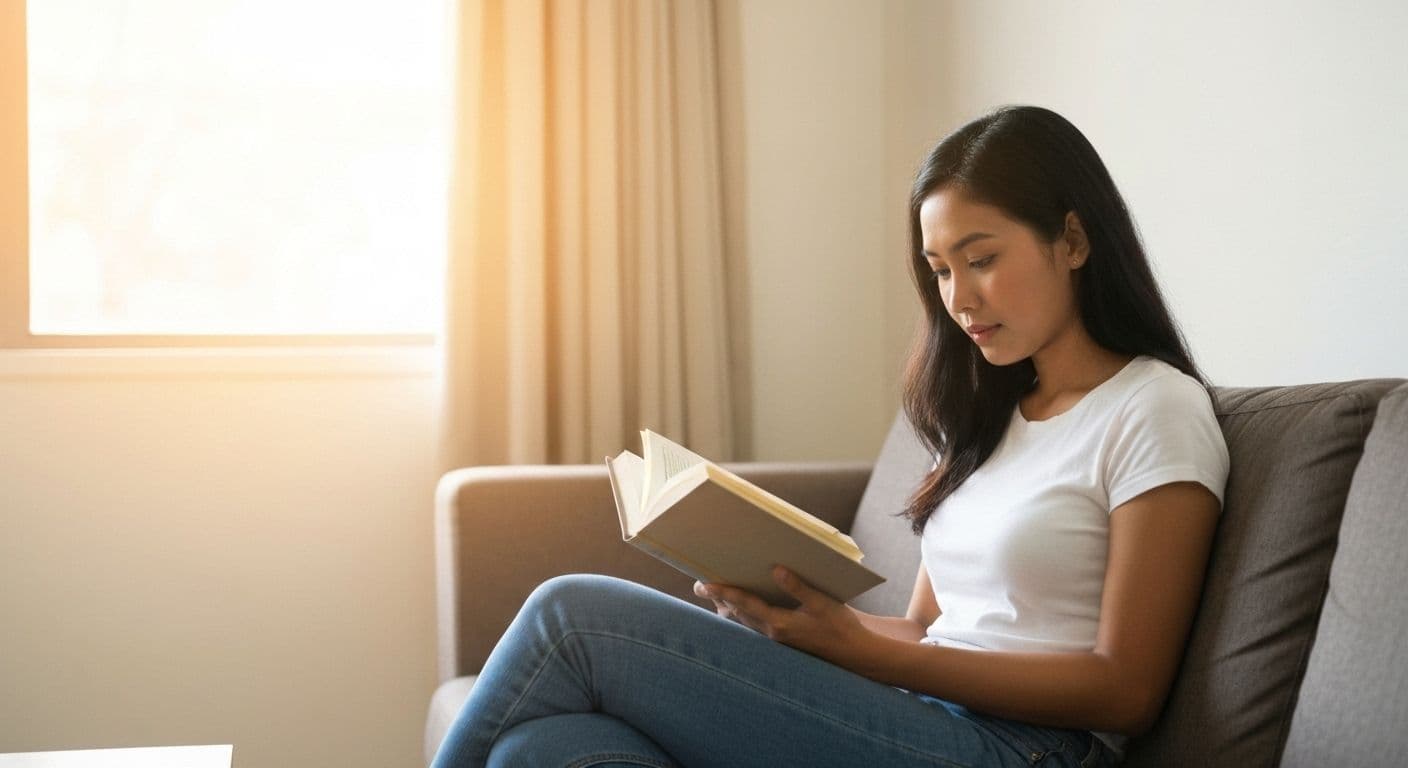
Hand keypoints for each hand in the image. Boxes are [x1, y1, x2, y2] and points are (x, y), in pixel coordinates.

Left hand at [693, 566, 873, 665]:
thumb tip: (777, 570)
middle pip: (738, 614)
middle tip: (698, 585)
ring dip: (728, 607)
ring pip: (744, 621)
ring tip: (712, 595)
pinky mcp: (783, 637)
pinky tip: (738, 607)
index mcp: (780, 624)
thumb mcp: (823, 604)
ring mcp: (777, 638)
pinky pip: (754, 625)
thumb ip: (799, 587)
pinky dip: (742, 613)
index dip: (725, 592)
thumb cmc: (840, 627)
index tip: (706, 583)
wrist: (854, 652)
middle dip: (719, 599)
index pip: (745, 605)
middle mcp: (773, 633)